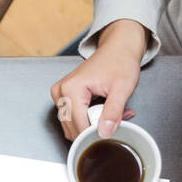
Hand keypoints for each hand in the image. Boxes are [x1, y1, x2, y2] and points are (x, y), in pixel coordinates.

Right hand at [50, 19, 145, 140]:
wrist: (118, 48)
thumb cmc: (120, 61)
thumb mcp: (122, 87)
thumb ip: (113, 112)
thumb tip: (104, 133)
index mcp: (71, 89)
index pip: (78, 126)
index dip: (96, 133)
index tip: (112, 128)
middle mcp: (60, 92)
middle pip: (73, 129)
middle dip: (94, 129)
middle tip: (114, 118)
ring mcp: (59, 95)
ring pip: (72, 127)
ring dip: (92, 126)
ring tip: (108, 113)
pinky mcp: (62, 98)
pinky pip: (72, 120)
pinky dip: (87, 121)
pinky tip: (101, 111)